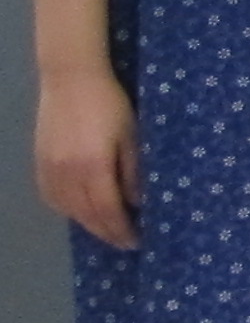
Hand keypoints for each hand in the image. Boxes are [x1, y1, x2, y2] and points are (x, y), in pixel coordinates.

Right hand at [35, 64, 137, 248]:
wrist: (70, 79)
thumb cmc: (110, 104)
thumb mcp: (131, 135)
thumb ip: (133, 171)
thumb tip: (137, 202)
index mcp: (94, 166)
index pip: (108, 210)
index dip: (121, 229)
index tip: (135, 241)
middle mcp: (67, 173)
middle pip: (86, 215)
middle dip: (106, 232)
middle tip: (124, 243)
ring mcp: (49, 169)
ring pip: (67, 209)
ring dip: (87, 224)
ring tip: (106, 231)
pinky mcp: (39, 162)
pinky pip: (51, 197)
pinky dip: (67, 210)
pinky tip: (79, 212)